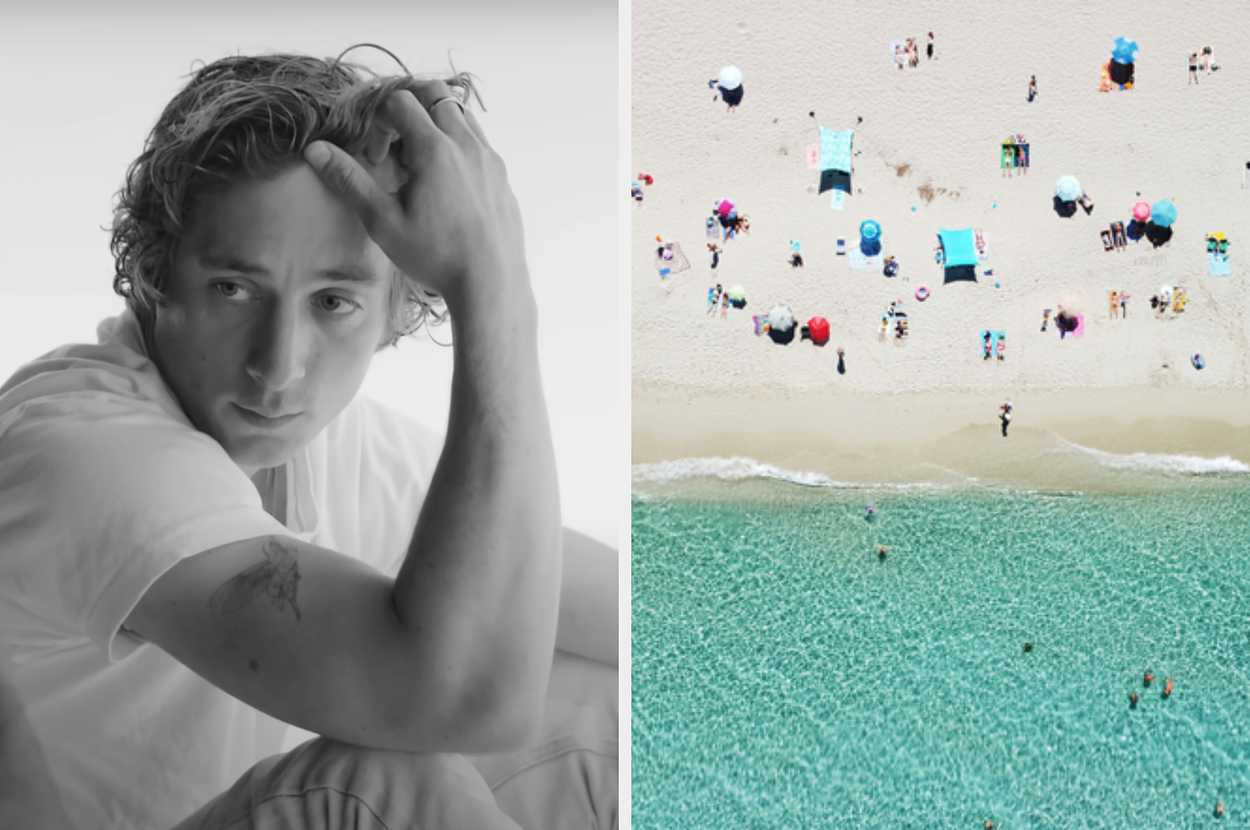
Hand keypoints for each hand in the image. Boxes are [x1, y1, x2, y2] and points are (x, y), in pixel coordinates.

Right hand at [302, 81, 526, 310]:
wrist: (492, 284)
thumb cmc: (437, 256)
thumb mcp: (384, 222)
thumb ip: (350, 181)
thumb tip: (315, 150)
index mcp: (435, 149)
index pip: (400, 100)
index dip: (379, 119)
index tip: (376, 155)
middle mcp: (467, 144)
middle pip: (434, 93)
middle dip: (408, 107)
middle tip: (395, 143)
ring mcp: (490, 158)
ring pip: (460, 113)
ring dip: (434, 123)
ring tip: (420, 163)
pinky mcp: (502, 175)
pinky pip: (478, 140)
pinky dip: (457, 143)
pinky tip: (446, 183)